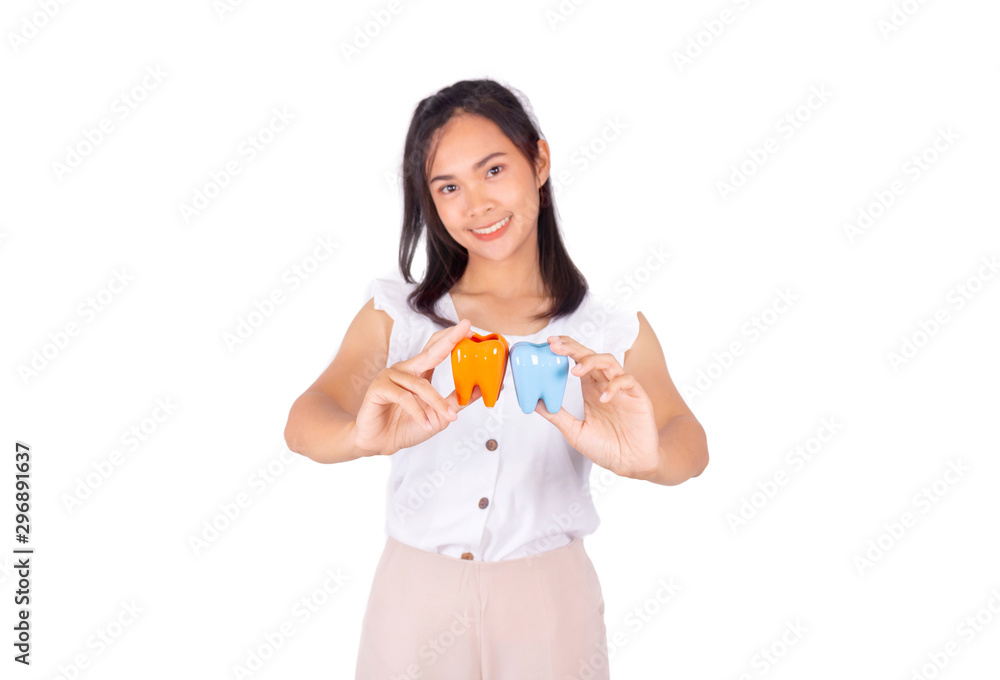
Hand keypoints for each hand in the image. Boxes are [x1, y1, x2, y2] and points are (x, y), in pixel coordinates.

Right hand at [353, 318, 484, 454]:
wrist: (378, 442)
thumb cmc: (406, 426)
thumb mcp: (438, 416)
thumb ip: (456, 402)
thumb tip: (480, 390)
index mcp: (419, 371)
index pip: (437, 348)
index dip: (453, 338)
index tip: (469, 328)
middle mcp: (405, 369)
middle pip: (430, 351)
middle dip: (450, 339)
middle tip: (466, 329)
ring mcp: (390, 376)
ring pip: (421, 385)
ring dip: (437, 403)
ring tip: (449, 418)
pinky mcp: (378, 388)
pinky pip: (404, 397)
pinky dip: (418, 413)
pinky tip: (426, 424)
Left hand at [535, 334, 659, 478]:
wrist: (630, 464)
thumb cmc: (605, 448)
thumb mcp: (574, 432)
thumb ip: (557, 415)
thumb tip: (534, 403)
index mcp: (590, 389)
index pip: (578, 361)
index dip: (566, 350)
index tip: (549, 344)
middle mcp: (605, 385)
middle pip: (591, 356)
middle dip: (573, 348)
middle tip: (556, 346)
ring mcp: (622, 389)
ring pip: (608, 362)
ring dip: (591, 361)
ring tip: (576, 370)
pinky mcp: (637, 397)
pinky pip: (627, 381)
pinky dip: (614, 386)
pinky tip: (602, 398)